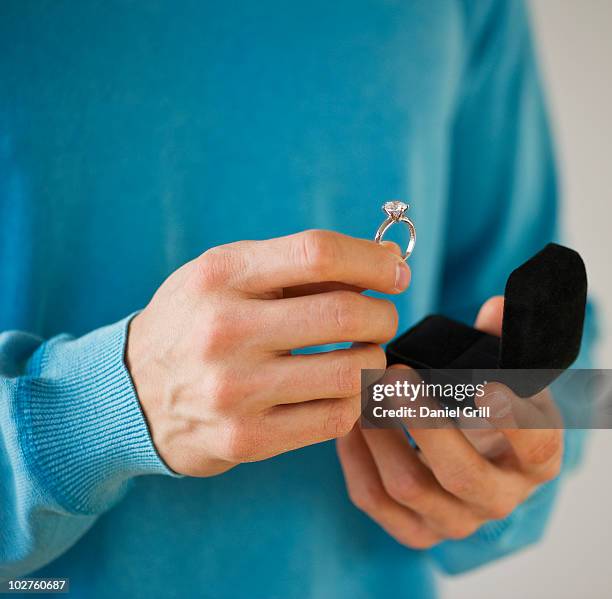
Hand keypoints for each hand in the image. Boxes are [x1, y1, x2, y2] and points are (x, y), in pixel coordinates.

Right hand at [126, 230, 409, 476]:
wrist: (133, 392)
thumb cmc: (195, 323)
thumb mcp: (225, 277)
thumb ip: (293, 269)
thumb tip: (378, 270)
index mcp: (221, 276)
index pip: (317, 254)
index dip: (372, 261)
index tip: (396, 273)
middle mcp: (224, 330)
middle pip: (344, 313)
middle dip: (383, 314)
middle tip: (380, 319)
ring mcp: (234, 389)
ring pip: (351, 371)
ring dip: (373, 360)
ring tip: (361, 355)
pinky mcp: (246, 438)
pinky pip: (335, 418)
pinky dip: (354, 400)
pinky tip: (341, 390)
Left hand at [337, 296, 562, 547]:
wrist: (476, 459)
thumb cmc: (490, 410)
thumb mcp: (507, 376)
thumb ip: (501, 341)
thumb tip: (495, 307)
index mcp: (536, 459)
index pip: (536, 445)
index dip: (514, 418)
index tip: (486, 384)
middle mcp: (498, 497)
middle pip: (460, 473)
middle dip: (422, 421)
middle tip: (394, 375)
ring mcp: (454, 520)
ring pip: (409, 486)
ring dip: (378, 434)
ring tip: (362, 391)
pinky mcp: (413, 529)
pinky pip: (374, 498)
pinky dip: (354, 457)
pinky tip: (346, 420)